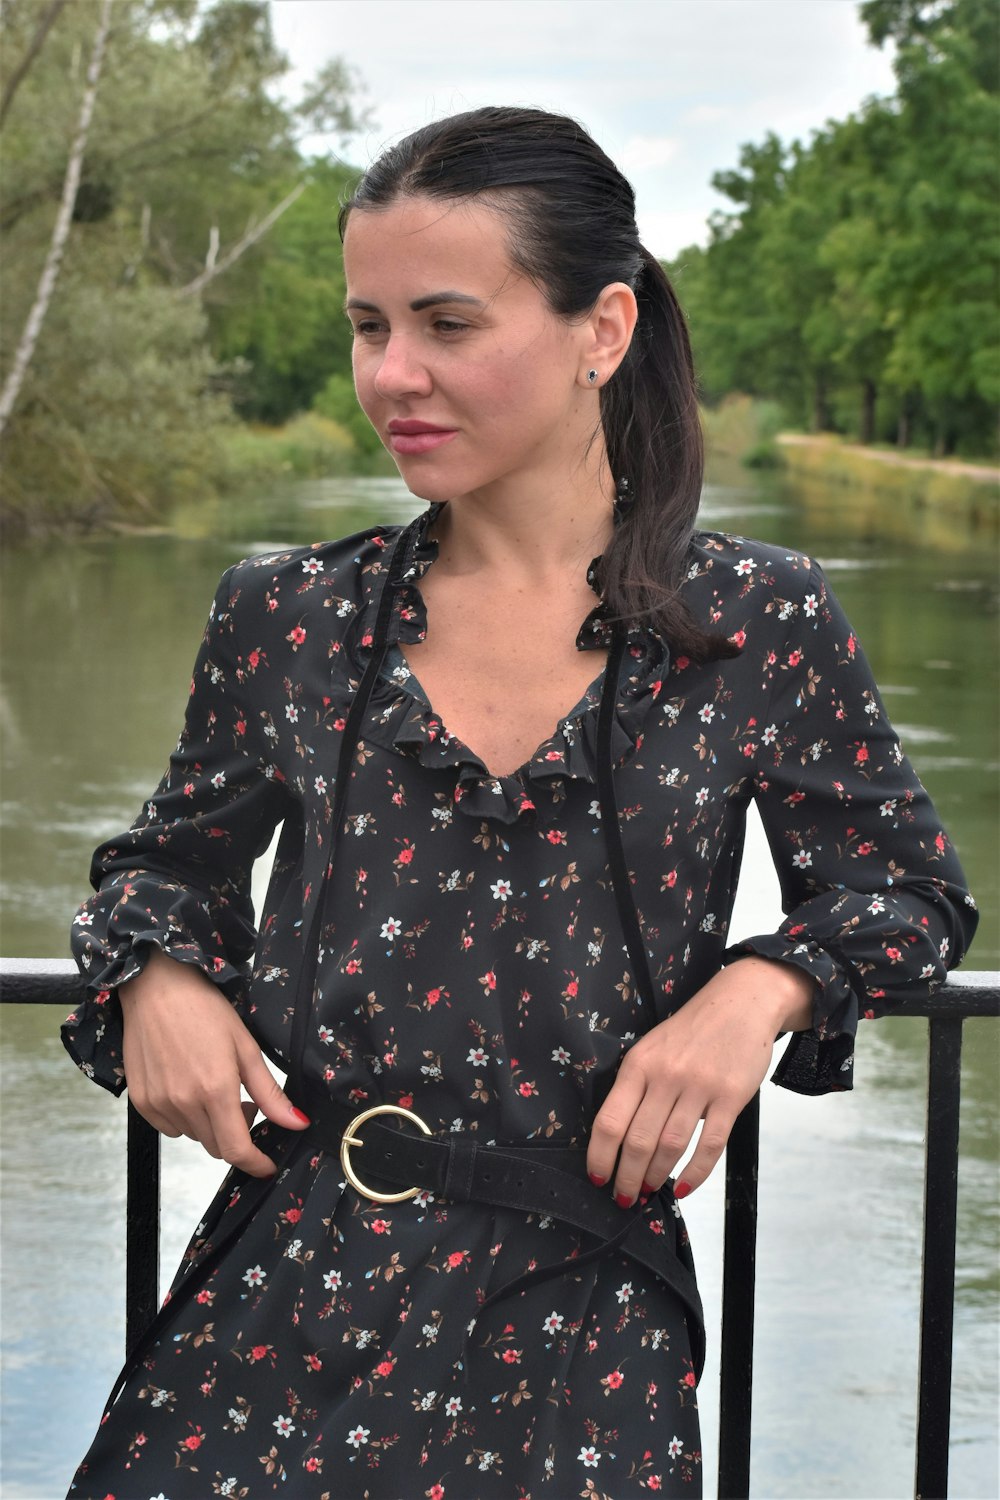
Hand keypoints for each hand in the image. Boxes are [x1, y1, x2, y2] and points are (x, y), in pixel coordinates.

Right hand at [120, 949, 309, 1176]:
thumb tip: (298, 1124)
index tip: (266, 1165)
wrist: (155, 987)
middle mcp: (183, 1103)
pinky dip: (185, 1117)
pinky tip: (187, 1086)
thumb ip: (270, 1093)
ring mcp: (158, 1104)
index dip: (255, 1164)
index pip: (236, 1150)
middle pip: (216, 1146)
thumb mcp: (246, 1047)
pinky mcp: (140, 1102)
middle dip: (236, 1134)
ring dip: (210, 1124)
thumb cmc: (205, 1010)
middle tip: (243, 1101)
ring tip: (213, 1086)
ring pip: (194, 1136)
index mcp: (215, 1090)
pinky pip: (170, 1127)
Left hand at [586, 957, 813, 1204]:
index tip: (598, 1178)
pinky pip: (710, 1145)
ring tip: (649, 1191)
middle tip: (625, 1197)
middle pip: (638, 1141)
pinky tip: (684, 1186)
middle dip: (628, 1177)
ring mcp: (699, 1087)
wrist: (742, 1002)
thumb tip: (617, 1136)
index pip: (609, 1121)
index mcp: (638, 1064)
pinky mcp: (731, 1098)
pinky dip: (695, 1172)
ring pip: (670, 1146)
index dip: (600, 1156)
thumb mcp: (651, 1047)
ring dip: (657, 1177)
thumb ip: (636, 1084)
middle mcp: (665, 1076)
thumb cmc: (691, 1030)